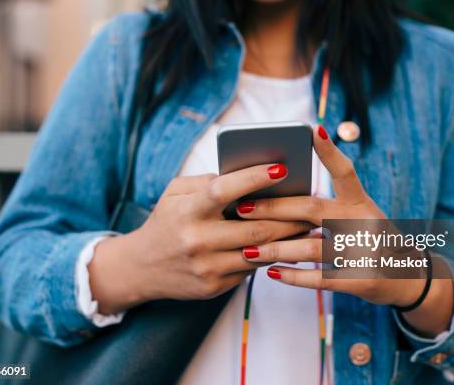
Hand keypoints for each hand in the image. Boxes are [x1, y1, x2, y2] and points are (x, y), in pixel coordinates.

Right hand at [89, 164, 311, 313]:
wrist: (141, 268)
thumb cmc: (166, 221)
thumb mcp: (175, 193)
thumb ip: (207, 182)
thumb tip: (248, 176)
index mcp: (186, 211)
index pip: (224, 190)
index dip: (254, 177)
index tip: (282, 167)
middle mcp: (196, 240)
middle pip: (254, 228)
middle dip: (288, 216)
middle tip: (312, 203)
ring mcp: (206, 267)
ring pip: (259, 251)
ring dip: (288, 239)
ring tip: (310, 225)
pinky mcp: (214, 286)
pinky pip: (251, 269)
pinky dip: (271, 255)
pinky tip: (289, 246)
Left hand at [237, 125, 453, 336]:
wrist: (406, 277)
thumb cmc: (369, 240)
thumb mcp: (356, 217)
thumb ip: (324, 208)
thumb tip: (275, 196)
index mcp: (361, 202)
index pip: (346, 171)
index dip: (330, 152)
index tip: (313, 131)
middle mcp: (363, 222)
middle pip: (312, 209)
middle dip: (274, 208)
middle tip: (243, 207)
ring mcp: (363, 252)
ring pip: (310, 248)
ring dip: (276, 249)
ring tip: (248, 250)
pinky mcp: (359, 279)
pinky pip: (318, 279)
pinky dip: (293, 276)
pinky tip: (271, 273)